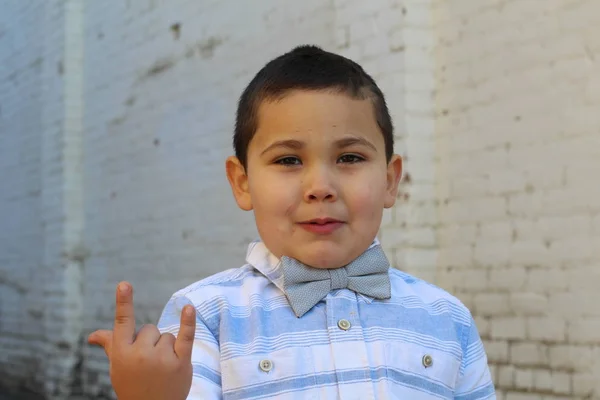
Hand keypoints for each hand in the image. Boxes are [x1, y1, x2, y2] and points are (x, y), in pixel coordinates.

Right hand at [88, 282, 195, 399]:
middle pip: (150, 329)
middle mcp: (140, 354)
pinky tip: (189, 309)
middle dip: (151, 342)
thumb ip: (110, 345)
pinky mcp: (181, 363)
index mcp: (122, 353)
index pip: (123, 323)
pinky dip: (189, 322)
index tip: (124, 283)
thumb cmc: (133, 385)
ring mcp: (161, 359)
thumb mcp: (118, 367)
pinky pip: (186, 337)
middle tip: (149, 365)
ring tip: (161, 369)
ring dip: (166, 348)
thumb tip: (92, 335)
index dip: (124, 302)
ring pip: (167, 335)